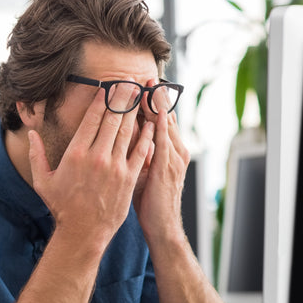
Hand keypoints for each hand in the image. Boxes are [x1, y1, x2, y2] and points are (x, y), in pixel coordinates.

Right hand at [28, 84, 153, 250]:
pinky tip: (151, 123)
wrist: (83, 232)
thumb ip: (36, 155)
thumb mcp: (43, 181)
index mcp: (76, 153)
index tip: (108, 86)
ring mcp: (115, 167)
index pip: (92, 118)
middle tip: (129, 81)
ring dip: (135, 110)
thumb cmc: (62, 207)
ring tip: (140, 94)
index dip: (102, 99)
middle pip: (113, 119)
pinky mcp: (129, 178)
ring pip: (128, 131)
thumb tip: (32, 134)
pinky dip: (147, 135)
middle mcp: (97, 156)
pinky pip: (141, 151)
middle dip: (122, 97)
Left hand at [133, 81, 189, 243]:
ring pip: (165, 124)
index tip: (141, 85)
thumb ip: (140, 155)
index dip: (152, 102)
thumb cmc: (151, 203)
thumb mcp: (145, 174)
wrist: (162, 227)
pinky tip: (152, 110)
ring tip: (149, 83)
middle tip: (145, 75)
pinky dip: (157, 123)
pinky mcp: (167, 167)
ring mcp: (173, 158)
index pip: (160, 120)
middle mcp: (175, 151)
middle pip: (164, 116)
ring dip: (157, 103)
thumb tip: (127, 140)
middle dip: (155, 96)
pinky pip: (162, 140)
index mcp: (170, 152)